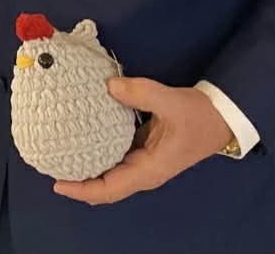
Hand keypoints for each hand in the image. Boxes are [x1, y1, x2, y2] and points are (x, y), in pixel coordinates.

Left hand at [52, 77, 233, 204]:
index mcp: (148, 170)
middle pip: (104, 186)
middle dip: (78, 181)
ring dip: (87, 167)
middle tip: (52, 164)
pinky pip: (115, 157)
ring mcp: (143, 162)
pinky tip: (84, 137)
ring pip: (109, 173)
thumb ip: (139, 93)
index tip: (57, 182)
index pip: (109, 189)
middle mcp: (142, 172)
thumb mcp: (170, 102)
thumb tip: (108, 85)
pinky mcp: (143, 150)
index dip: (82, 189)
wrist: (222, 117)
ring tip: (62, 152)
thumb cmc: (199, 116)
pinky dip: (99, 152)